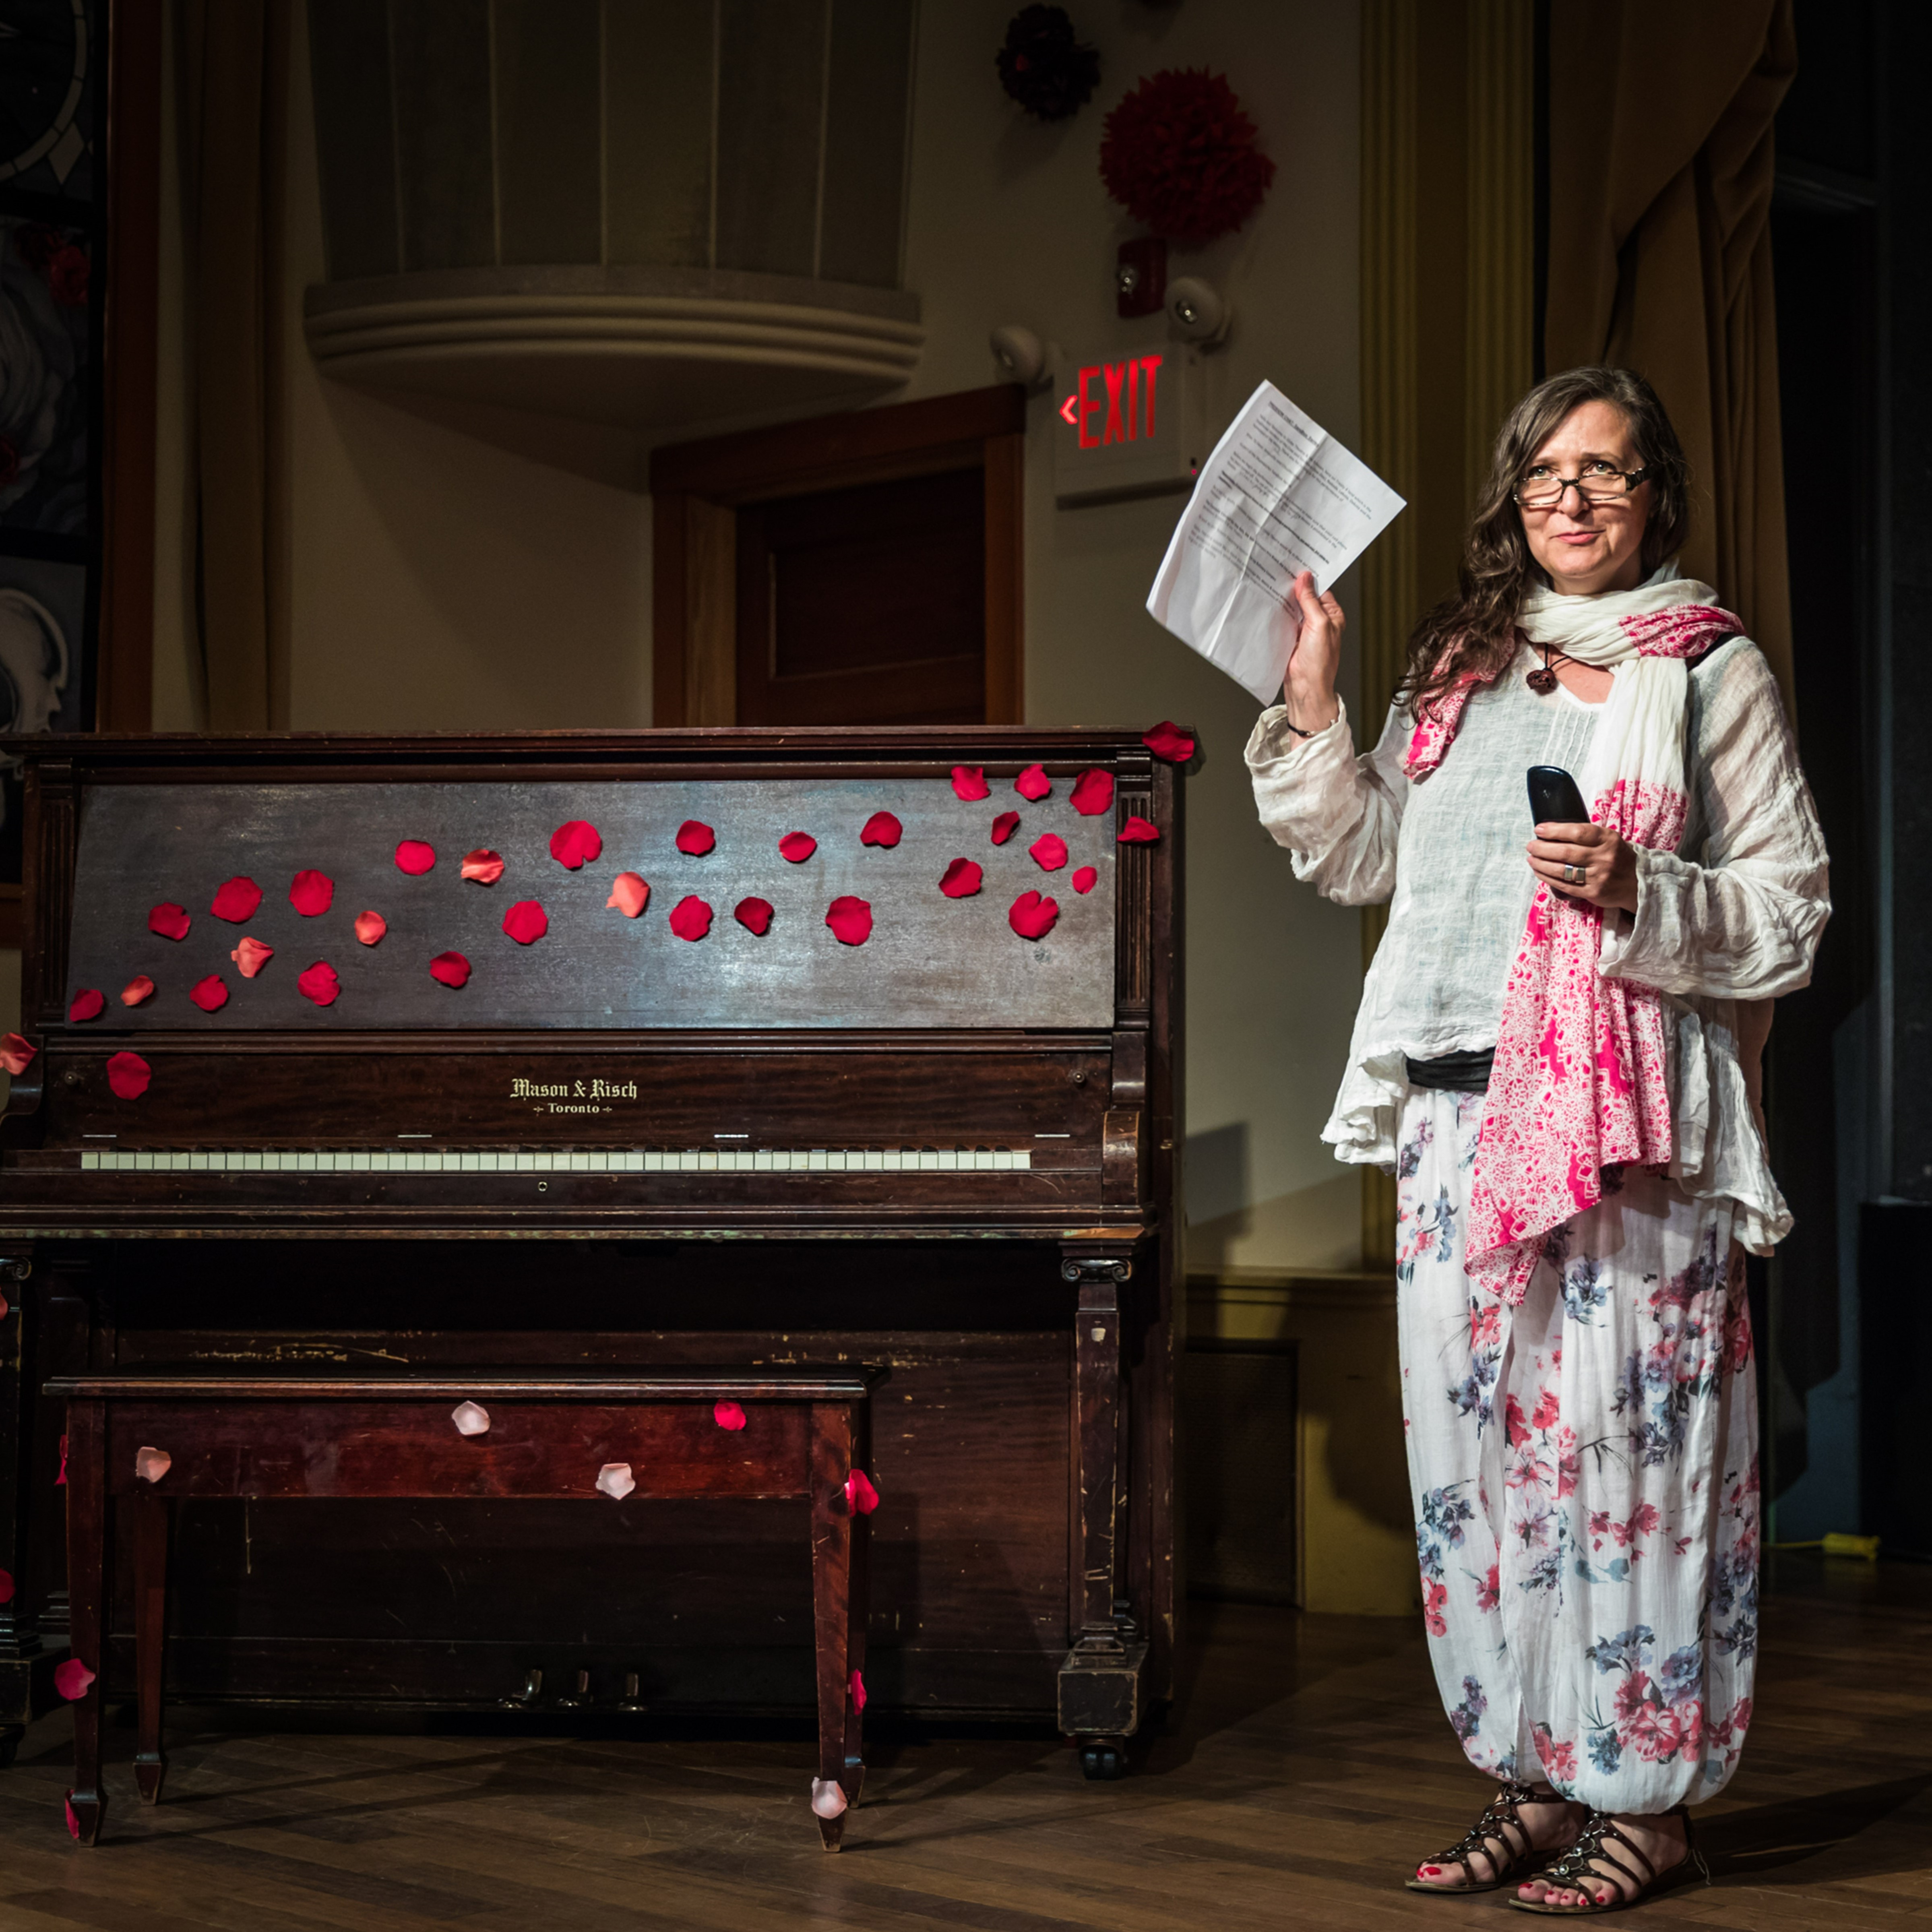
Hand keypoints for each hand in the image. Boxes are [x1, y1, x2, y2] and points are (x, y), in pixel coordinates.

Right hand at [1283, 570, 1342, 731]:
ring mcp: (1304, 628)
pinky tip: (1270, 604)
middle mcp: (1319, 621)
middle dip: (1294, 588)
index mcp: (1332, 615)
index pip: (1320, 590)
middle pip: (1305, 597)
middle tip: (1281, 573)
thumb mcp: (1319, 624)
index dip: (1309, 579)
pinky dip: (1277, 613)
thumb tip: (1305, 579)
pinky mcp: (1290, 636)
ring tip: (1273, 586)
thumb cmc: (1320, 662)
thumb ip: (1310, 601)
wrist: (1305, 686)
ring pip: (1293, 608)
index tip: (1297, 567)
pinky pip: (1283, 619)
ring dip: (1284, 600)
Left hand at [1527, 821, 1637, 912]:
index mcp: (1608, 839)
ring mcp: (1598, 877)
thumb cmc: (1616, 856)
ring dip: (1541, 864)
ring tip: (1531, 858)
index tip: (1539, 829)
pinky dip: (1548, 878)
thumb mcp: (1609, 839)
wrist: (1637, 882)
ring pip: (1562, 870)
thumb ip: (1587, 835)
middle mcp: (1603, 858)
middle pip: (1566, 852)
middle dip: (1542, 848)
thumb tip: (1553, 830)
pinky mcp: (1592, 892)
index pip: (1577, 832)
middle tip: (1530, 846)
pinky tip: (1539, 871)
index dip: (1555, 830)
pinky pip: (1564, 885)